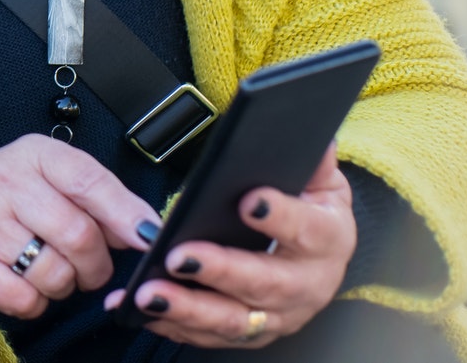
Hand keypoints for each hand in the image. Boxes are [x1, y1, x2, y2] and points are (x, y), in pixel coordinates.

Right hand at [0, 133, 160, 318]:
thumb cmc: (4, 203)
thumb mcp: (47, 181)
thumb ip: (96, 198)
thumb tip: (146, 231)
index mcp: (30, 153)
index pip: (89, 180)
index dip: (126, 213)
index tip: (147, 237)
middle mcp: (1, 179)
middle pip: (79, 235)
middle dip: (95, 265)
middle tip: (87, 267)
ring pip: (57, 273)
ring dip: (63, 285)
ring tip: (45, 269)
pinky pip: (27, 298)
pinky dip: (34, 302)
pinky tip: (20, 282)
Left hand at [102, 143, 356, 348]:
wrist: (318, 254)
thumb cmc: (309, 207)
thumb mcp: (317, 177)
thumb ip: (311, 156)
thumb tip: (313, 132)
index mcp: (328, 239)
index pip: (308, 229)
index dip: (280, 216)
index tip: (246, 201)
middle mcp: (308, 285)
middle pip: (266, 284)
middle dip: (220, 271)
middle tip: (180, 256)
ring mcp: (279, 315)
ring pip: (234, 321)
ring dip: (189, 310)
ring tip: (149, 293)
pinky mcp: (250, 332)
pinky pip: (209, 335)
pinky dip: (172, 324)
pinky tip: (138, 309)